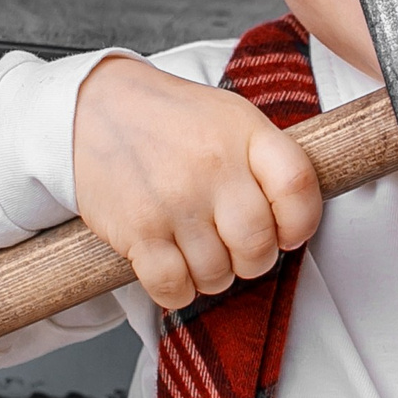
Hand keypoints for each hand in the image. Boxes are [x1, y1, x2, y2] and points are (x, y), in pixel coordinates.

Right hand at [72, 56, 323, 310]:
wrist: (96, 108)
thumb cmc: (173, 120)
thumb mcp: (232, 117)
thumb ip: (269, 160)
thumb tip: (297, 221)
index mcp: (245, 133)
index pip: (298, 187)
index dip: (301, 223)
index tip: (288, 231)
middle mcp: (213, 167)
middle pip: (258, 245)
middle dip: (253, 260)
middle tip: (236, 247)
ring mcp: (174, 200)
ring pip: (217, 274)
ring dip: (212, 275)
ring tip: (198, 249)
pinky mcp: (137, 230)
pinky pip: (174, 287)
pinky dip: (178, 290)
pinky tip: (173, 267)